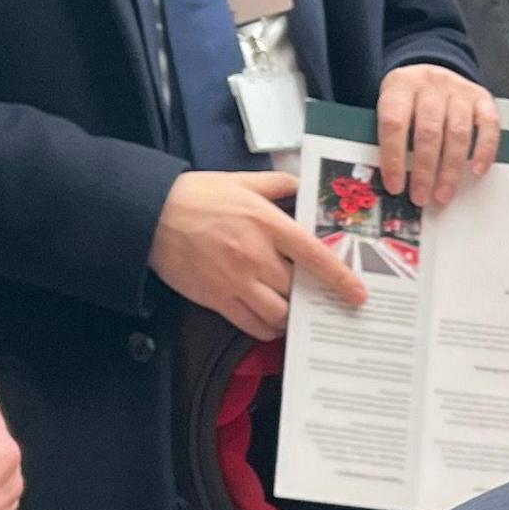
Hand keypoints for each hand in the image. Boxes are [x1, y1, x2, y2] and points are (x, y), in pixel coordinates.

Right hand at [152, 169, 361, 339]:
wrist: (151, 214)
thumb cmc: (196, 196)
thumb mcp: (242, 181)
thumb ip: (278, 185)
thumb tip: (302, 187)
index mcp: (267, 224)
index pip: (314, 255)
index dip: (340, 278)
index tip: (357, 294)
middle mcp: (256, 256)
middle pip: (298, 289)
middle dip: (310, 296)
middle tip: (316, 298)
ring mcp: (236, 281)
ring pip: (279, 314)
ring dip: (290, 315)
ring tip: (292, 309)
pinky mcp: (217, 299)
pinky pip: (252, 325)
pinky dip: (267, 328)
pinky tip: (270, 321)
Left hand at [374, 64, 496, 207]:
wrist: (432, 66)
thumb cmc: (409, 97)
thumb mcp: (391, 105)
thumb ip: (390, 135)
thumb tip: (392, 177)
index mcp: (400, 85)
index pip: (394, 123)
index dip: (393, 158)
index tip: (395, 185)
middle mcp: (431, 85)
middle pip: (428, 131)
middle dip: (424, 170)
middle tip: (421, 196)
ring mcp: (459, 90)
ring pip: (457, 133)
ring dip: (451, 169)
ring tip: (443, 193)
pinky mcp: (482, 98)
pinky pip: (488, 126)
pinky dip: (484, 151)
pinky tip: (476, 171)